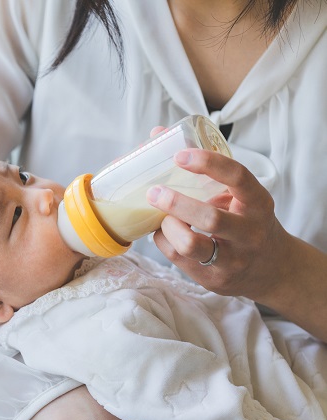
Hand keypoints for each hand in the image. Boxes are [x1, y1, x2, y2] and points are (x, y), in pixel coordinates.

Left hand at [146, 148, 293, 301]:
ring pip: (191, 244)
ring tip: (159, 217)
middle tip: (154, 192)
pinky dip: (163, 240)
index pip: (238, 177)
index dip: (208, 164)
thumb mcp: (239, 195)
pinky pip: (177, 258)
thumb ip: (206, 170)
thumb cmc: (246, 221)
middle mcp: (250, 232)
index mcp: (258, 203)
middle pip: (211, 218)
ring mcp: (233, 259)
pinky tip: (162, 231)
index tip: (180, 155)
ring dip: (167, 227)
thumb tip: (156, 134)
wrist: (271, 268)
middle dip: (177, 204)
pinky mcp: (213, 279)